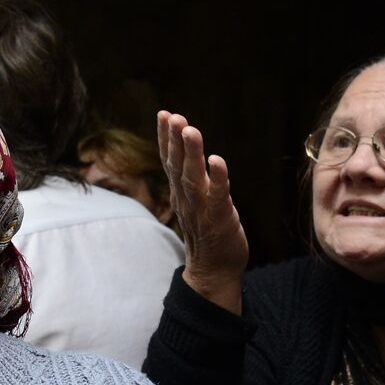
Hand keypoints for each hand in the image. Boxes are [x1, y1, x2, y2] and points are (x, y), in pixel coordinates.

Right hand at [157, 110, 247, 313]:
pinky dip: (217, 179)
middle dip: (174, 140)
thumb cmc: (209, 232)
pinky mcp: (220, 220)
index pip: (171, 161)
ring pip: (193, 178)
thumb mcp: (197, 201)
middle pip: (178, 166)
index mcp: (181, 192)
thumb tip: (188, 153)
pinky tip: (217, 160)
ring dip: (192, 154)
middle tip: (173, 116)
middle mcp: (187, 199)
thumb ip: (192, 178)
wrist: (214, 270)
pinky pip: (217, 196)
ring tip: (191, 130)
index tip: (164, 114)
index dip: (166, 138)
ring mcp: (202, 210)